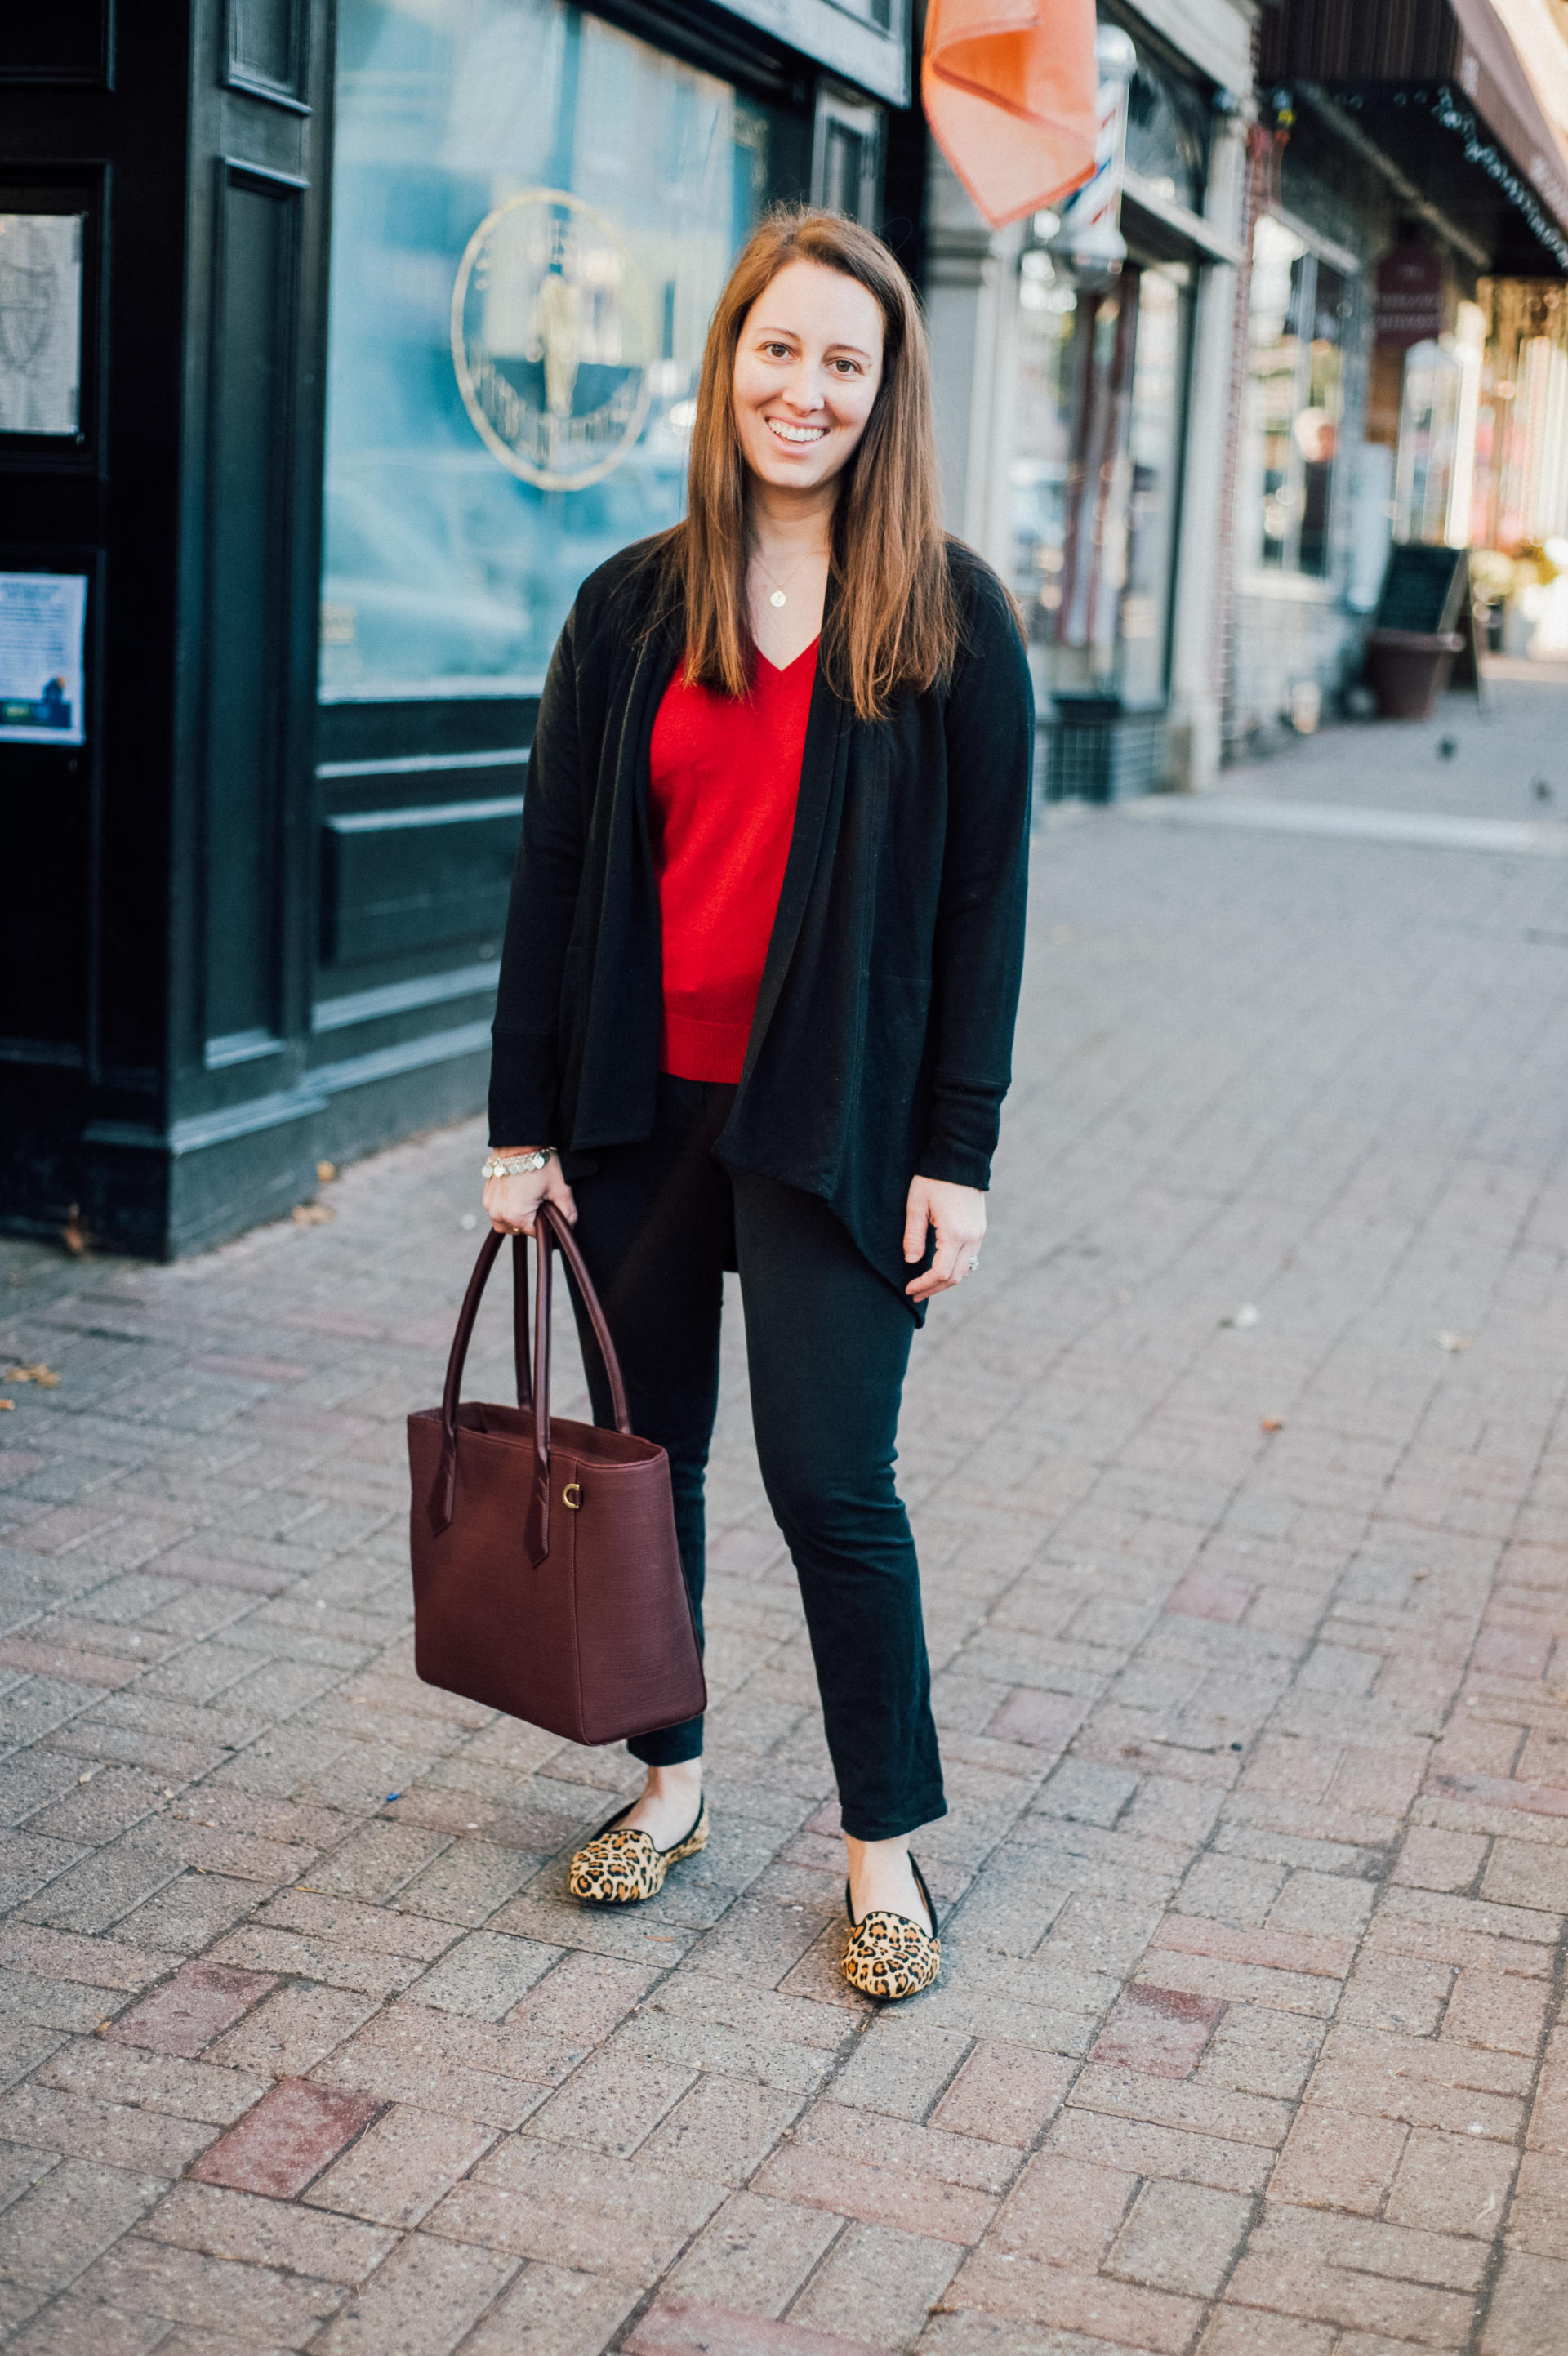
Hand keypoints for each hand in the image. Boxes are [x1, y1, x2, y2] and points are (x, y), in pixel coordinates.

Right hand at [483, 1150, 576, 1237]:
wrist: (519, 1140)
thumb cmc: (541, 1163)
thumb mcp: (561, 1189)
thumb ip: (567, 1214)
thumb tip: (567, 1228)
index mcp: (516, 1216)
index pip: (536, 1234)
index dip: (547, 1223)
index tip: (550, 1206)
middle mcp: (498, 1214)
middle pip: (520, 1230)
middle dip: (532, 1220)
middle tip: (540, 1199)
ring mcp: (490, 1205)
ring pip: (507, 1223)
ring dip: (518, 1217)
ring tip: (528, 1197)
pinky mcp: (486, 1196)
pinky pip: (498, 1211)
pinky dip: (508, 1207)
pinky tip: (518, 1192)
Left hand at [903, 1175, 985, 1300]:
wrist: (960, 1158)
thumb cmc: (934, 1179)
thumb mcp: (916, 1205)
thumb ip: (913, 1236)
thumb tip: (911, 1262)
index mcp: (955, 1234)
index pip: (941, 1272)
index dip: (924, 1284)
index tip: (908, 1288)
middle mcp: (972, 1238)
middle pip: (955, 1277)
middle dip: (933, 1288)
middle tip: (914, 1294)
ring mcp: (979, 1234)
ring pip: (964, 1270)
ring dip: (945, 1281)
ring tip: (925, 1286)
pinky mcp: (980, 1230)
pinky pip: (969, 1258)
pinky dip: (954, 1269)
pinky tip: (940, 1270)